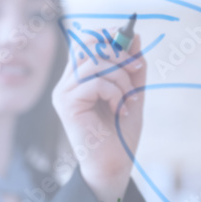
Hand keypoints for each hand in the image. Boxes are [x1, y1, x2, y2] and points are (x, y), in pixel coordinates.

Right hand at [51, 31, 146, 201]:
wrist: (113, 165)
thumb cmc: (120, 133)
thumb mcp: (132, 92)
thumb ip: (132, 68)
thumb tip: (135, 37)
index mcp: (78, 78)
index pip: (86, 43)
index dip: (108, 36)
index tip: (131, 41)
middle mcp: (67, 82)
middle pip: (88, 46)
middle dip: (118, 53)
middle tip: (136, 69)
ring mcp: (64, 92)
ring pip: (93, 63)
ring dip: (120, 78)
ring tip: (129, 99)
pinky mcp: (67, 103)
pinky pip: (95, 82)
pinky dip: (115, 92)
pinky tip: (120, 109)